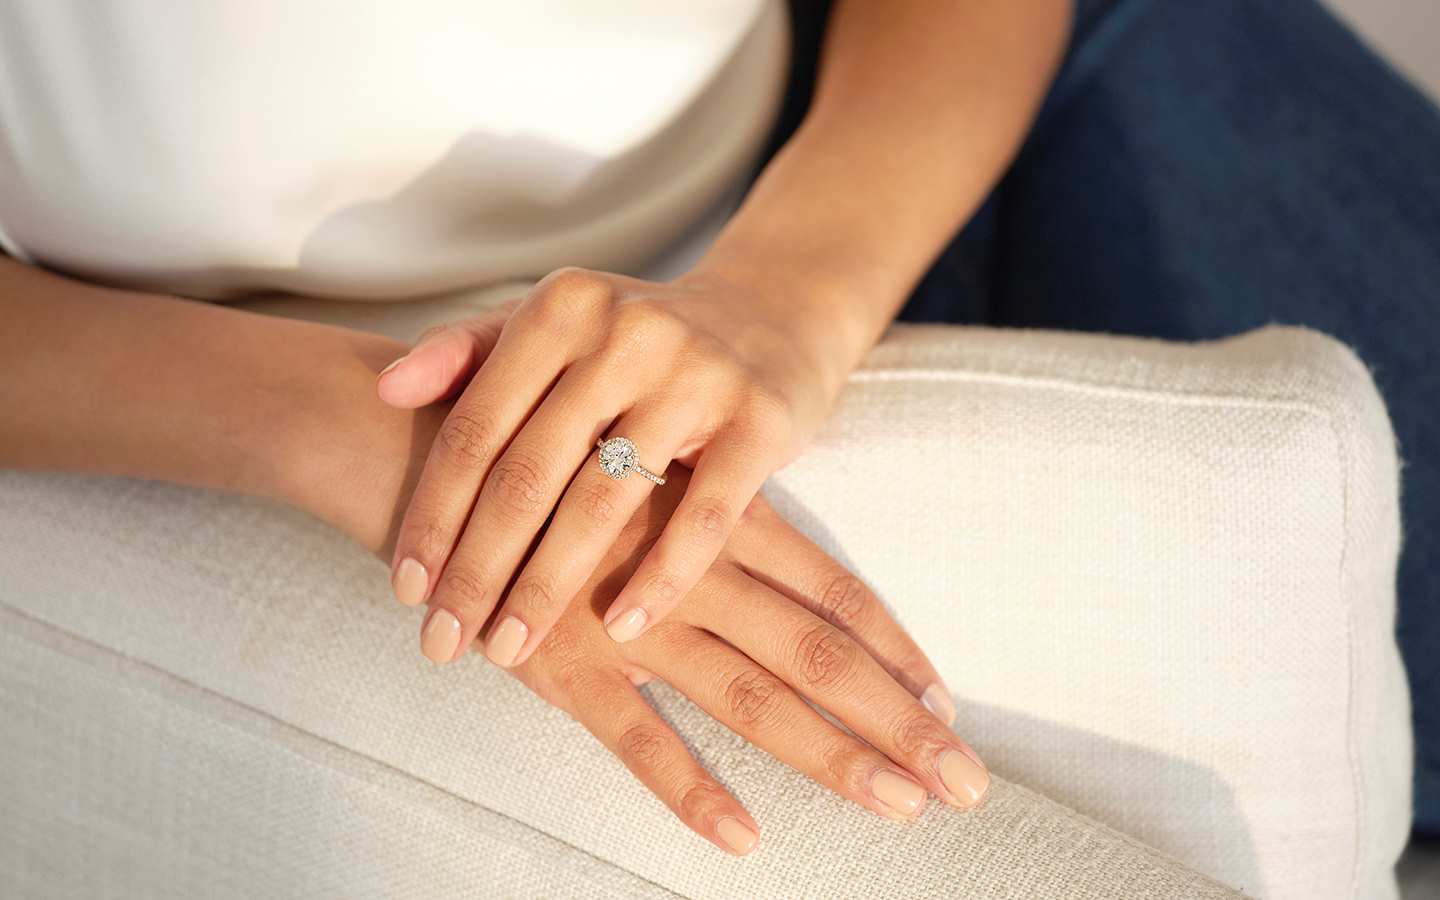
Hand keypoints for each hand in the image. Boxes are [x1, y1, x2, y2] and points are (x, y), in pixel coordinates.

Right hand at [278, 326, 983, 856]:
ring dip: (833, 755)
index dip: (895, 646)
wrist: (417, 447)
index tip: (950, 700)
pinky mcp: (561, 665)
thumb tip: (755, 540)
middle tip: (970, 781)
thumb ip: (690, 499)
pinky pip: (636, 738)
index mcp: (713, 517)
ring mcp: (630, 623)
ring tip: (904, 806)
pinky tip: (743, 836)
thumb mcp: (629, 454)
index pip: (831, 589)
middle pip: (819, 654)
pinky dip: (688, 790)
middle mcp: (690, 573)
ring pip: (753, 699)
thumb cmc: (532, 442)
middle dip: (897, 720)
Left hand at [375, 265, 849, 667]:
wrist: (774, 313)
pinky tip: (621, 632)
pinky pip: (702, 517)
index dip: (433, 514)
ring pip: (603, 500)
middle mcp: (624, 334)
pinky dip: (661, 579)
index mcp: (561, 309)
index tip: (405, 590)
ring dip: (548, 587)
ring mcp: (697, 375)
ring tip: (509, 650)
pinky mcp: (761, 420)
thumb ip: (469, 350)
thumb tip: (384, 387)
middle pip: (527, 472)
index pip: (476, 427)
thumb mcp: (556, 323)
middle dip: (477, 569)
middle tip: (442, 642)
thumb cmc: (640, 337)